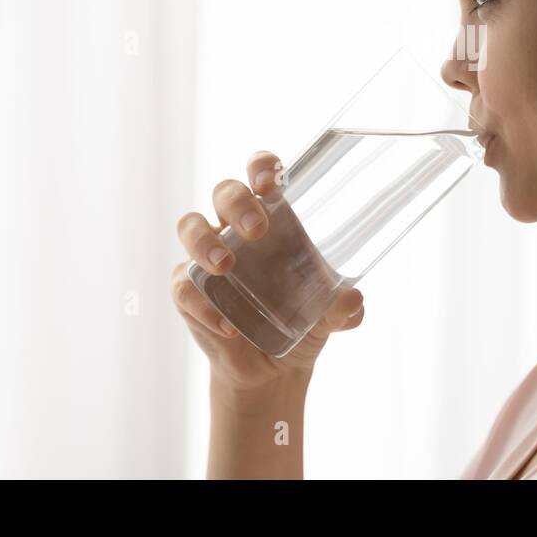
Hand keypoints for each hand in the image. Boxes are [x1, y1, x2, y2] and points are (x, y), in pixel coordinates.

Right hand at [171, 150, 364, 392]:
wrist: (274, 369)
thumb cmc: (304, 321)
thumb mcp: (328, 317)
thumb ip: (342, 310)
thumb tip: (352, 300)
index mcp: (274, 219)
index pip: (260, 173)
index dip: (261, 167)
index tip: (270, 183)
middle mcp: (237, 229)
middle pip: (224, 192)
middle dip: (236, 203)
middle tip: (256, 230)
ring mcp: (208, 257)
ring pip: (190, 226)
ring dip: (204, 241)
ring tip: (225, 267)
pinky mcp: (190, 291)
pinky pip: (183, 286)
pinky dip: (202, 304)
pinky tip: (228, 326)